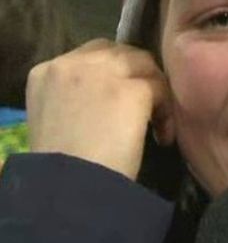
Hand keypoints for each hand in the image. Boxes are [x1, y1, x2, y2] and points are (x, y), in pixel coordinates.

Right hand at [26, 39, 173, 179]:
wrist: (68, 189)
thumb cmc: (60, 169)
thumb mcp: (56, 121)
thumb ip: (75, 98)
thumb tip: (107, 97)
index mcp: (47, 72)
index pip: (92, 54)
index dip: (114, 74)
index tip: (123, 101)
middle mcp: (72, 64)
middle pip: (121, 53)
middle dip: (138, 77)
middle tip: (146, 108)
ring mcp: (103, 72)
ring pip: (144, 66)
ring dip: (155, 92)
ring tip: (156, 124)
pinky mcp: (131, 89)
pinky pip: (159, 88)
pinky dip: (165, 113)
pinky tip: (161, 138)